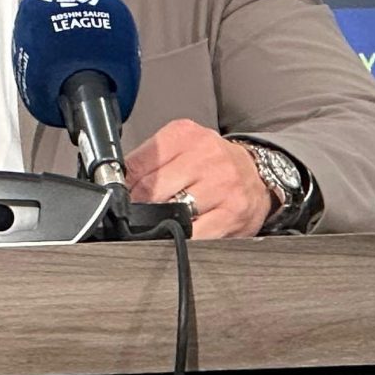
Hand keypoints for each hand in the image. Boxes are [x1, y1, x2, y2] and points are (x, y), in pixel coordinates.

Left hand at [124, 121, 272, 238]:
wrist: (257, 175)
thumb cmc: (212, 164)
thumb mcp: (180, 148)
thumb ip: (148, 161)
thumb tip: (117, 185)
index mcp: (184, 135)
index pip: (138, 164)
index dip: (124, 187)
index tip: (121, 197)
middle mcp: (206, 156)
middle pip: (151, 190)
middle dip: (139, 206)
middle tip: (138, 214)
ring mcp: (222, 186)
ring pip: (172, 212)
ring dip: (159, 223)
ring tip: (162, 221)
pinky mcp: (233, 214)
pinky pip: (195, 235)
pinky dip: (182, 239)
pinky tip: (181, 234)